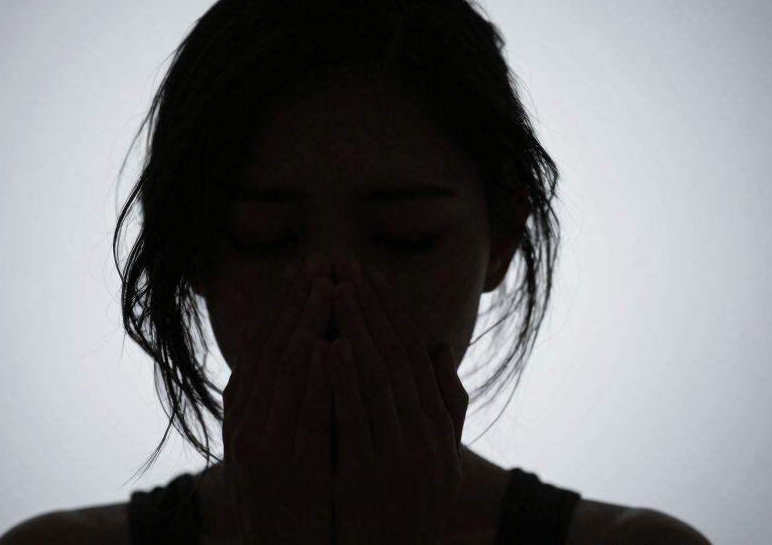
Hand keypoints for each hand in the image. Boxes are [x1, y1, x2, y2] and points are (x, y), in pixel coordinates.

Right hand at [221, 253, 336, 544]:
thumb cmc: (284, 508)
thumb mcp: (272, 452)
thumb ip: (281, 408)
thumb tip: (303, 360)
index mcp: (244, 418)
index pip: (263, 349)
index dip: (284, 307)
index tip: (304, 270)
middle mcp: (248, 424)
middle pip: (272, 348)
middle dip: (297, 301)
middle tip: (319, 258)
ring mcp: (265, 444)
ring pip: (286, 371)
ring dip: (306, 323)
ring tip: (327, 284)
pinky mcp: (290, 466)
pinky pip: (305, 411)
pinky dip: (317, 375)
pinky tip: (330, 344)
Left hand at [325, 256, 468, 544]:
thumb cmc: (408, 508)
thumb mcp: (435, 455)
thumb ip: (440, 401)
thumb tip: (438, 344)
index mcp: (436, 425)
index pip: (411, 355)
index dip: (389, 311)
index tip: (368, 275)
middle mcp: (424, 435)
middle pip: (395, 356)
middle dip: (369, 307)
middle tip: (346, 263)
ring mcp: (401, 455)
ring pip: (379, 379)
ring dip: (357, 330)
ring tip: (337, 288)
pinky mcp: (373, 477)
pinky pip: (358, 420)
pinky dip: (345, 381)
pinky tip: (330, 346)